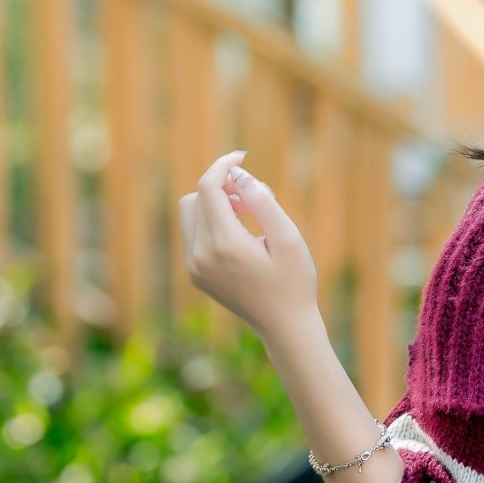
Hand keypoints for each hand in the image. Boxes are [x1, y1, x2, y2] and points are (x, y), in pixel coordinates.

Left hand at [179, 150, 321, 340]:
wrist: (285, 327)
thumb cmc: (295, 280)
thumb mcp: (289, 237)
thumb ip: (262, 201)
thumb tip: (238, 174)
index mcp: (225, 245)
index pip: (208, 188)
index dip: (223, 165)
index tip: (243, 156)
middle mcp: (201, 256)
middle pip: (195, 197)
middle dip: (220, 185)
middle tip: (250, 193)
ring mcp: (194, 267)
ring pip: (189, 213)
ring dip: (212, 203)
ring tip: (245, 211)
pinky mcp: (195, 274)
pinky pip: (192, 233)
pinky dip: (210, 221)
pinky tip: (238, 230)